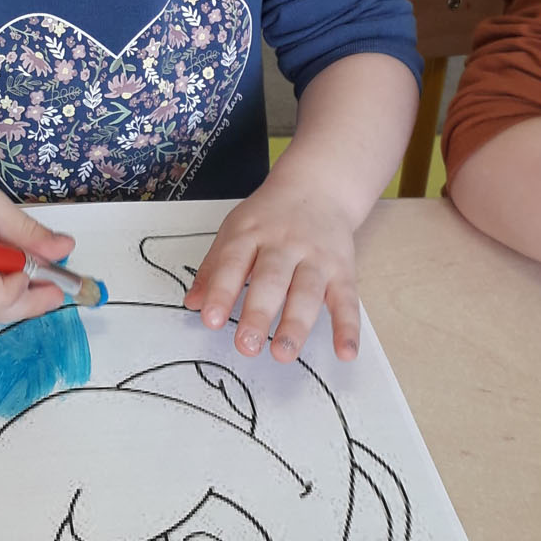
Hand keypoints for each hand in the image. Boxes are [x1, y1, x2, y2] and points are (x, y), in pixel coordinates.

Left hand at [183, 178, 359, 362]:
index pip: (233, 262)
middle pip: (271, 279)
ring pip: (307, 292)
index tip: (211, 319)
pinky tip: (345, 352)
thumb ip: (214, 267)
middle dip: (259, 314)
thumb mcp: (235, 230)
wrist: (318, 187)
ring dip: (296, 325)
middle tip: (246, 345)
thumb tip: (192, 303)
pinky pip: (347, 300)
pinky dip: (348, 328)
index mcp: (251, 233)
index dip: (221, 291)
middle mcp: (285, 244)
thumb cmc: (269, 217)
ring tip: (283, 353)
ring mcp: (316, 257)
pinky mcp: (343, 270)